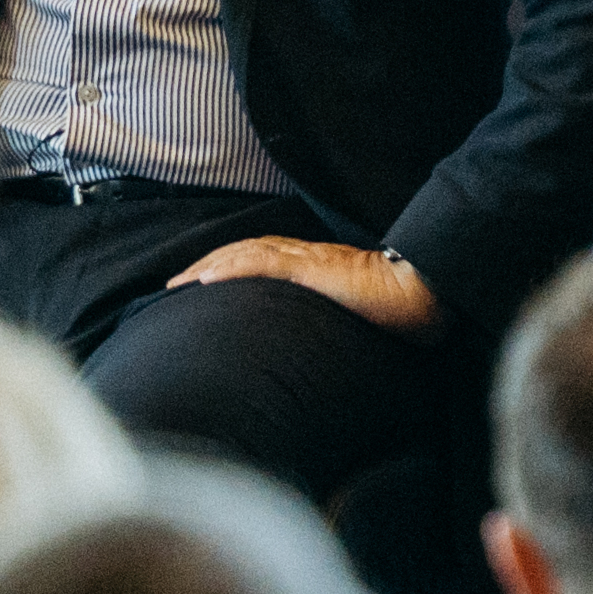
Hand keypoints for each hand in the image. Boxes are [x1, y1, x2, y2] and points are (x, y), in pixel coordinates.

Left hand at [166, 237, 442, 335]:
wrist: (421, 294)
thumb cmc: (394, 307)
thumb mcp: (350, 310)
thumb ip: (327, 315)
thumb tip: (310, 342)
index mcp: (311, 263)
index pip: (256, 257)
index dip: (223, 266)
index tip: (195, 283)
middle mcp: (304, 255)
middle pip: (242, 251)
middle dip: (204, 265)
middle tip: (172, 285)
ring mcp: (307, 260)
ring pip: (246, 253)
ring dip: (209, 266)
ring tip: (180, 283)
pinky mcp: (312, 270)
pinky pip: (264, 263)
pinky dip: (233, 269)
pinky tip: (208, 280)